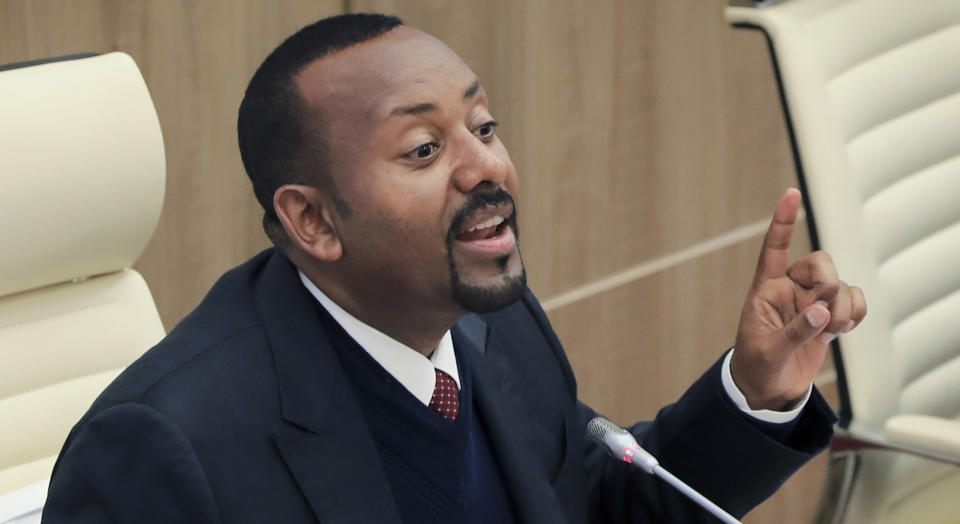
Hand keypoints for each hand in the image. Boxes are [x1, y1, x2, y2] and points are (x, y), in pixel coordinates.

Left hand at [731, 188, 866, 410]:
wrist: (768, 390)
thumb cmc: (756, 366)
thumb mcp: (768, 351)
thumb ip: (795, 331)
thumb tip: (823, 312)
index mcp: (765, 289)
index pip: (774, 249)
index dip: (782, 221)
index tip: (791, 193)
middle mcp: (790, 289)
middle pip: (821, 263)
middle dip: (829, 284)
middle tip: (824, 312)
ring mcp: (812, 302)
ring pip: (841, 284)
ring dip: (844, 305)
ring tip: (832, 330)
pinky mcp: (830, 317)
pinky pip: (855, 301)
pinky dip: (857, 312)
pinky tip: (843, 329)